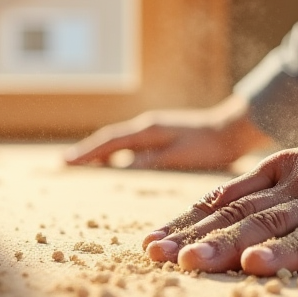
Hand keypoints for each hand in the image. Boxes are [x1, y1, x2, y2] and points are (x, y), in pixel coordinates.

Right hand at [64, 95, 270, 170]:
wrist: (234, 130)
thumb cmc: (210, 146)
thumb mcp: (178, 157)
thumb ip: (149, 162)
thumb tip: (119, 169)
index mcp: (147, 130)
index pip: (108, 142)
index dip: (85, 154)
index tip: (64, 163)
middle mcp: (147, 127)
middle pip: (108, 140)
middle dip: (85, 152)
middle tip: (63, 164)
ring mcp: (154, 130)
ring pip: (118, 142)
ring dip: (99, 153)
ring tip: (81, 166)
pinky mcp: (163, 137)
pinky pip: (131, 146)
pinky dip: (116, 155)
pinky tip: (114, 166)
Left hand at [141, 100, 297, 273]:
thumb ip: (285, 198)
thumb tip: (240, 229)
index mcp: (286, 168)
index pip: (225, 198)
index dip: (186, 222)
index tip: (151, 245)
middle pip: (236, 213)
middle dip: (190, 237)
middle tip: (152, 259)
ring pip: (267, 225)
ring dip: (224, 247)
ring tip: (188, 266)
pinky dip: (286, 254)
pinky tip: (258, 267)